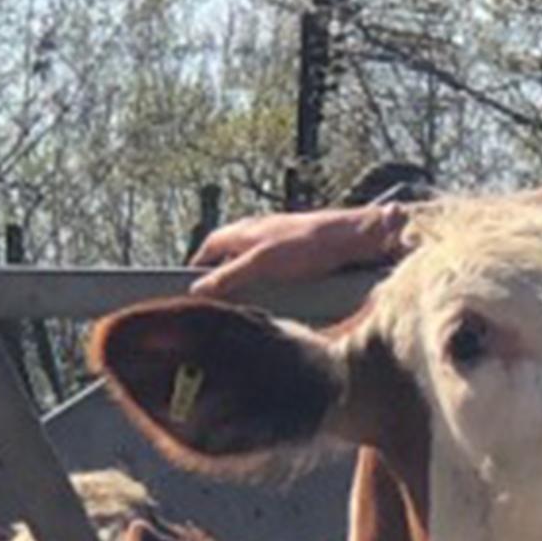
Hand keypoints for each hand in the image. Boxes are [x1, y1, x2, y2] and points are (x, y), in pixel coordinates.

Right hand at [189, 205, 409, 296]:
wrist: (352, 239)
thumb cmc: (308, 244)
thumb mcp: (261, 262)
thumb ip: (229, 275)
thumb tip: (198, 289)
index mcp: (241, 231)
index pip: (208, 248)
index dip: (199, 268)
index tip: (189, 290)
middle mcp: (256, 234)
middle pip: (227, 259)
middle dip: (221, 280)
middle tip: (217, 306)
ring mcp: (276, 244)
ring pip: (250, 267)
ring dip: (245, 286)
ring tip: (243, 309)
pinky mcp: (295, 256)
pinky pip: (272, 274)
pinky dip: (266, 287)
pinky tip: (273, 304)